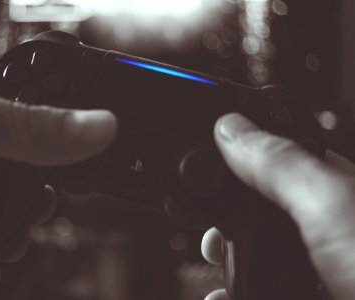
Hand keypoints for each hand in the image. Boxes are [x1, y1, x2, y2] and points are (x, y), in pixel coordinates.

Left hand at [0, 70, 116, 292]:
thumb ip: (24, 127)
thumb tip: (99, 126)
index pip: (33, 120)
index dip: (62, 139)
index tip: (84, 158)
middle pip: (26, 180)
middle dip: (39, 199)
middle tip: (41, 206)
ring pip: (5, 224)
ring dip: (16, 240)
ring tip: (10, 244)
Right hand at [201, 113, 354, 299]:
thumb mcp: (332, 209)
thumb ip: (282, 165)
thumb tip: (232, 129)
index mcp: (335, 190)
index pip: (278, 157)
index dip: (238, 158)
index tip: (206, 165)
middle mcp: (326, 226)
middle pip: (260, 207)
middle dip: (226, 217)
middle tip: (212, 230)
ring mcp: (316, 265)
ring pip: (257, 251)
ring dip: (225, 256)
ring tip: (212, 261)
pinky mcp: (303, 289)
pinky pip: (258, 284)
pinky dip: (233, 289)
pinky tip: (222, 295)